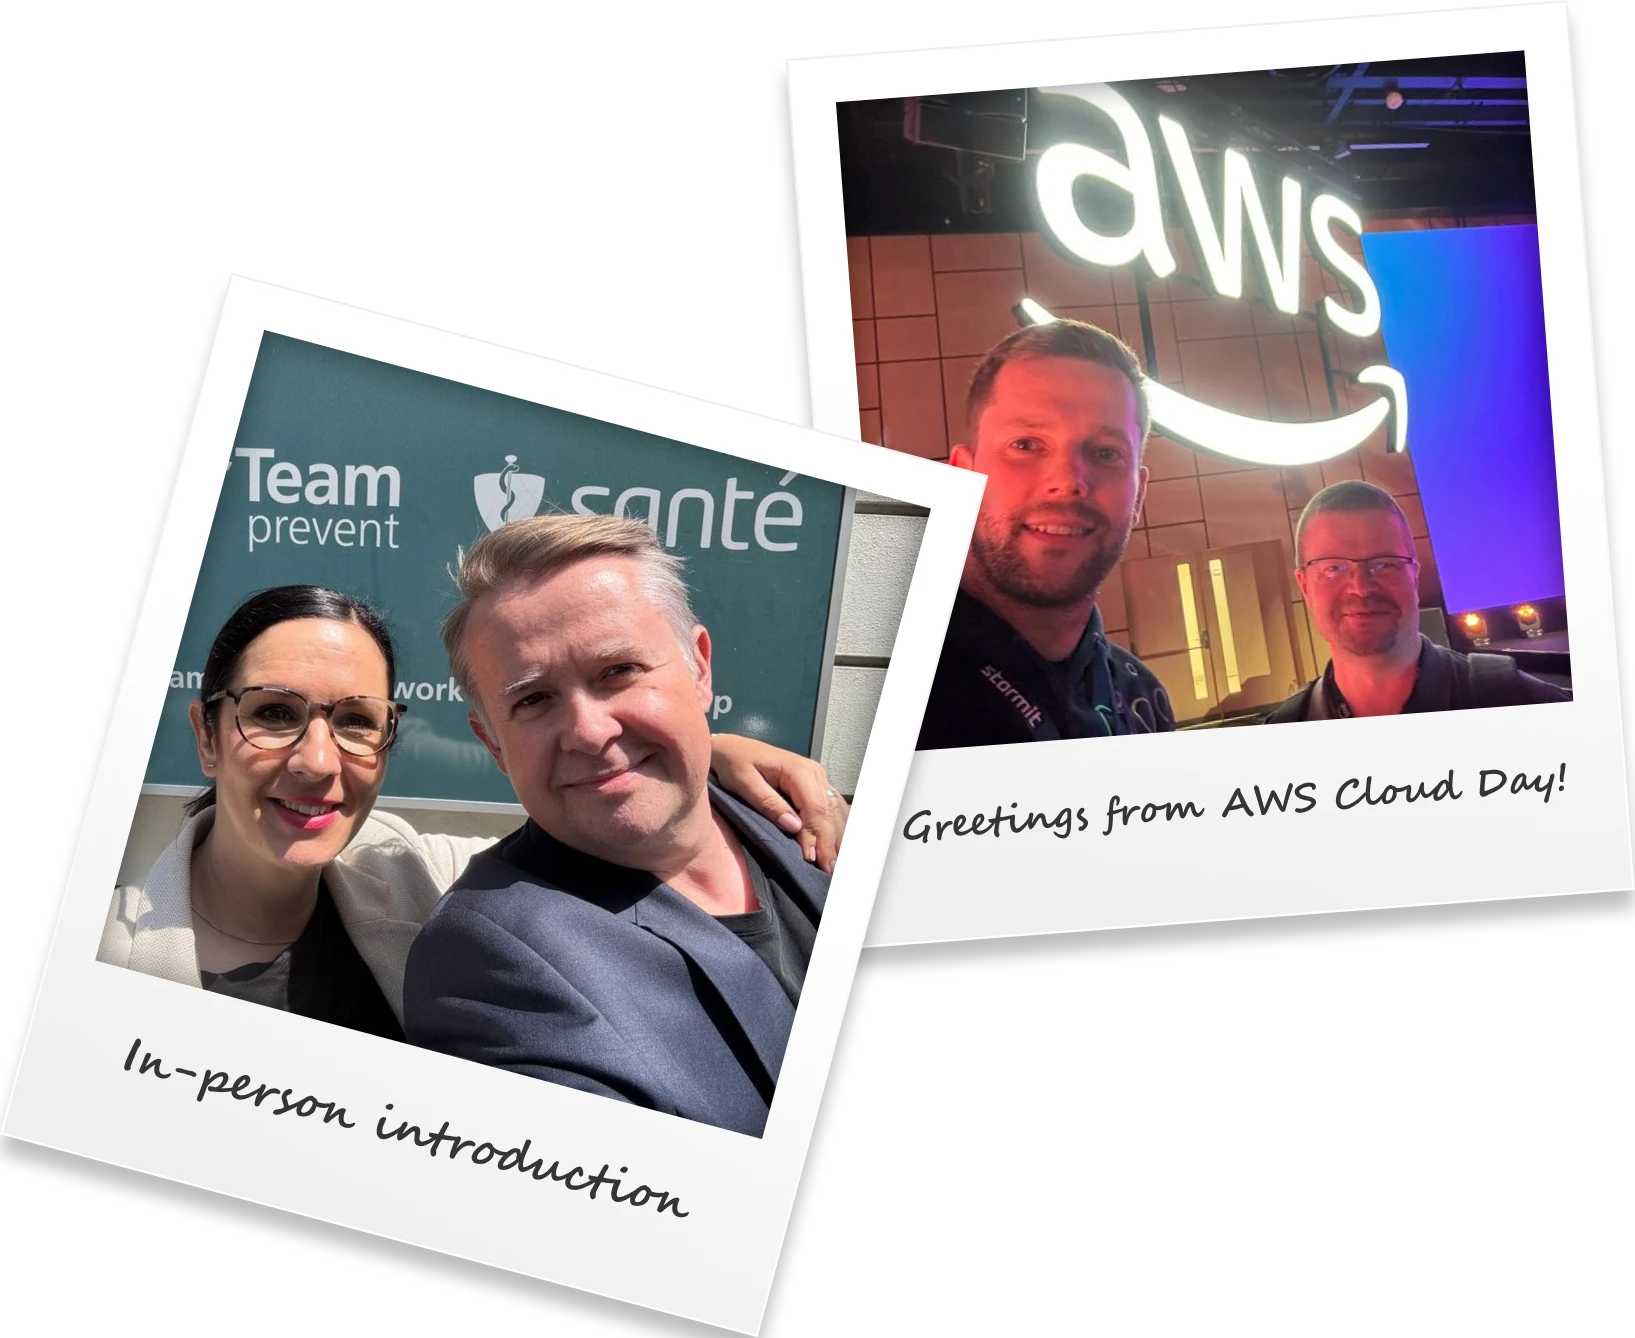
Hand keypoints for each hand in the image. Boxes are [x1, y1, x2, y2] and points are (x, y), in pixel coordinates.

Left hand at [708, 734, 848, 872]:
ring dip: (838, 837)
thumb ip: (769, 804)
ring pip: (836, 810)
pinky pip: (833, 806)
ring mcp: (818, 776)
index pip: (814, 807)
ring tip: (837, 863)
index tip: (812, 859)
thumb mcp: (745, 784)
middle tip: (830, 870)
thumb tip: (794, 827)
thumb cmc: (734, 764)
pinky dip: (837, 826)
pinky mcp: (816, 784)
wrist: (733, 748)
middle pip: (829, 811)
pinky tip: (839, 843)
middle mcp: (814, 772)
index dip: (815, 835)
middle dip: (830, 842)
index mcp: (797, 770)